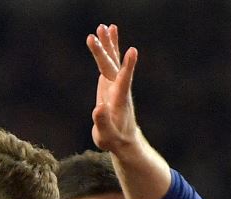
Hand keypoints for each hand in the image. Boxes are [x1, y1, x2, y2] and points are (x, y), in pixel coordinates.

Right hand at [87, 24, 141, 155]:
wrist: (123, 138)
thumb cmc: (114, 139)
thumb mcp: (106, 136)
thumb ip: (102, 123)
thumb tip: (97, 108)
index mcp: (119, 100)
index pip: (124, 80)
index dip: (128, 67)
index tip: (133, 51)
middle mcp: (119, 87)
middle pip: (112, 66)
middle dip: (106, 50)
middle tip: (98, 32)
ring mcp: (115, 83)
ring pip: (112, 60)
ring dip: (108, 43)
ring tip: (104, 26)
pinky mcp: (110, 82)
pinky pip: (109, 62)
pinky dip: (107, 49)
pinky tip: (104, 36)